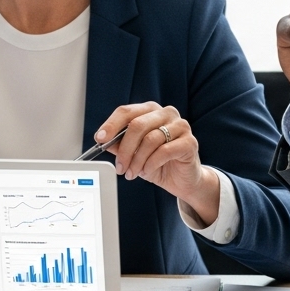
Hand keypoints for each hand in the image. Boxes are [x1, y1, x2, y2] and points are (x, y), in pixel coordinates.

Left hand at [93, 103, 221, 224]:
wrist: (182, 179)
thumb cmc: (157, 162)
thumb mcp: (133, 154)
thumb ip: (119, 145)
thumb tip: (103, 141)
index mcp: (150, 111)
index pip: (126, 111)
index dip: (111, 125)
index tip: (100, 139)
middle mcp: (166, 113)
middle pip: (137, 125)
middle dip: (124, 149)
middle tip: (119, 167)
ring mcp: (180, 126)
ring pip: (150, 139)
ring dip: (137, 160)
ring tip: (132, 173)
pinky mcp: (190, 142)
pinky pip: (164, 151)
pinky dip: (151, 164)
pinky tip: (147, 171)